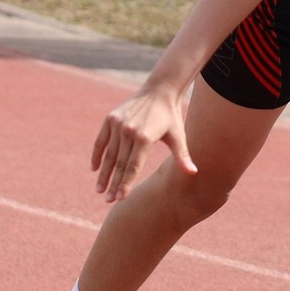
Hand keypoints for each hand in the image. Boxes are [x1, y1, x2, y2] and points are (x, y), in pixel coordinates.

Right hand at [92, 81, 192, 201]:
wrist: (159, 90)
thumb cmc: (171, 117)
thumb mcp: (179, 136)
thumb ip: (183, 156)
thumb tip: (194, 173)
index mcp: (145, 137)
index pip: (133, 166)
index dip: (126, 183)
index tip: (120, 198)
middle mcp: (129, 131)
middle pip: (119, 163)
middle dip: (113, 183)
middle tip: (108, 200)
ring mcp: (117, 124)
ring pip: (109, 154)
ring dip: (104, 173)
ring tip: (100, 190)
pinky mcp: (110, 118)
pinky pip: (101, 141)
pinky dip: (97, 155)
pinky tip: (95, 169)